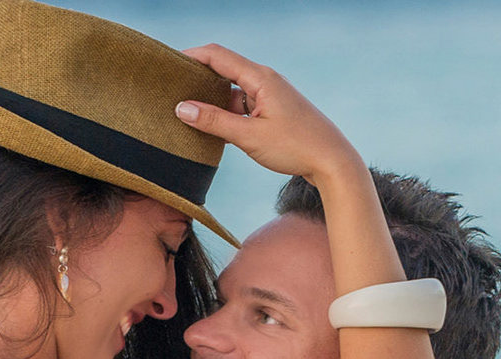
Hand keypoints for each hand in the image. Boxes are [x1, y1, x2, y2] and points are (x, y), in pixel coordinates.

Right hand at [177, 44, 359, 184]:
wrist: (332, 161)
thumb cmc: (296, 147)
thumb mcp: (249, 136)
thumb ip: (214, 122)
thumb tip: (182, 108)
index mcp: (260, 78)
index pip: (217, 56)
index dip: (190, 56)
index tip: (168, 64)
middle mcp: (264, 80)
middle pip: (223, 70)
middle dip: (198, 78)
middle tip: (172, 90)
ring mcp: (269, 95)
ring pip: (232, 91)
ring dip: (212, 101)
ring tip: (187, 114)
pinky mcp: (272, 111)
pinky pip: (242, 105)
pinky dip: (227, 113)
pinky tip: (213, 129)